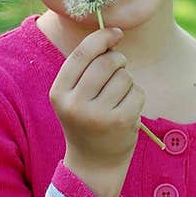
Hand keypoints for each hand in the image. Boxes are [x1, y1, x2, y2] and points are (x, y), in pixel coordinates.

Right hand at [49, 26, 142, 196]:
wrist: (94, 163)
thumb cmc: (86, 120)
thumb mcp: (74, 95)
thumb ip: (86, 66)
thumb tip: (113, 33)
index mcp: (59, 93)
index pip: (82, 54)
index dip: (101, 38)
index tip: (115, 33)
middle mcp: (75, 104)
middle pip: (106, 62)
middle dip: (117, 60)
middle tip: (118, 69)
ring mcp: (99, 115)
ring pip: (124, 76)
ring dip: (127, 82)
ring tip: (118, 98)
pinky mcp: (121, 122)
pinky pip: (137, 92)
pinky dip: (136, 97)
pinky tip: (127, 110)